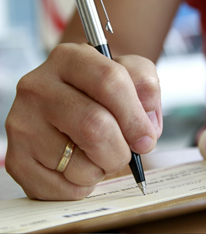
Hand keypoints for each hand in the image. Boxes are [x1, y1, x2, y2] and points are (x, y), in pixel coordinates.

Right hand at [5, 43, 161, 199]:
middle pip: (94, 125)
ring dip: (101, 168)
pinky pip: (65, 188)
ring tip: (96, 155)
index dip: (135, 117)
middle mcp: (38, 87)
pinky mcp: (17, 159)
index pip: (109, 81)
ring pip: (80, 164)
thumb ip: (145, 89)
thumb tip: (146, 124)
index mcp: (69, 59)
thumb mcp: (131, 78)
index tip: (145, 139)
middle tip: (124, 152)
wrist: (73, 106)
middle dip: (120, 150)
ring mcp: (22, 123)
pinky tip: (78, 166)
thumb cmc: (104, 95)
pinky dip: (83, 185)